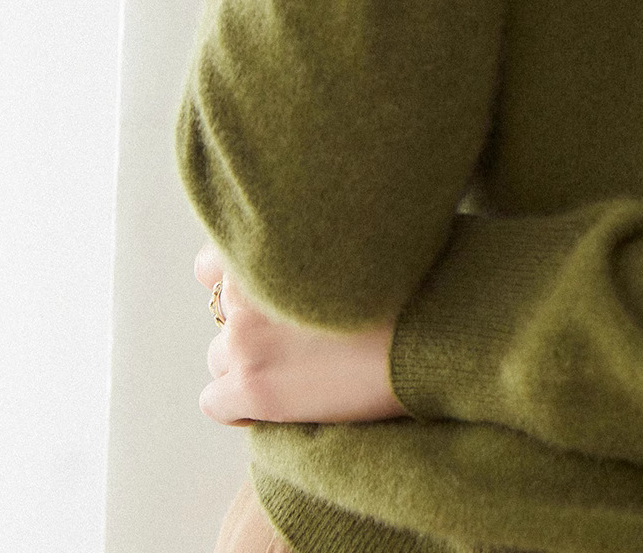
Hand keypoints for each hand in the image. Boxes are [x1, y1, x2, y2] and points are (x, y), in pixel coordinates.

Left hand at [194, 242, 410, 426]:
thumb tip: (306, 253)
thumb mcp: (361, 235)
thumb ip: (315, 239)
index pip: (212, 264)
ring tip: (297, 371)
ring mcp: (244, 341)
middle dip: (253, 324)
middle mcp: (245, 290)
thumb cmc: (411, 282)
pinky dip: (240, 407)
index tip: (269, 297)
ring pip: (220, 357)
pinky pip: (216, 402)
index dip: (242, 283)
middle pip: (222, 312)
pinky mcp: (253, 390)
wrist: (430, 336)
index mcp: (266, 247)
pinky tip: (281, 402)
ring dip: (249, 364)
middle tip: (297, 337)